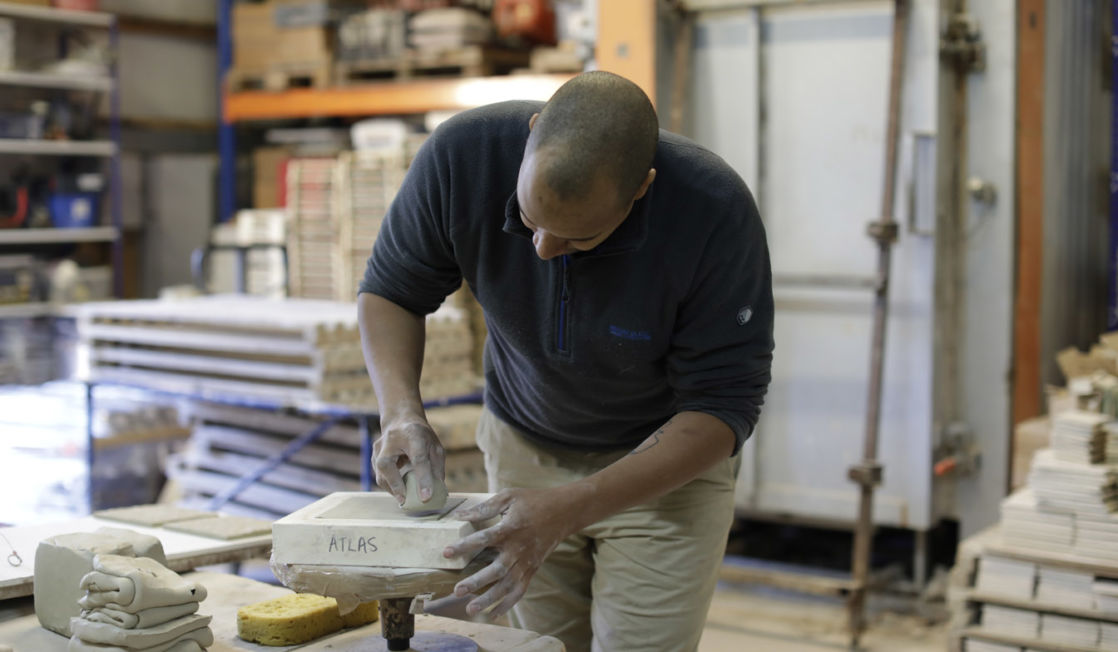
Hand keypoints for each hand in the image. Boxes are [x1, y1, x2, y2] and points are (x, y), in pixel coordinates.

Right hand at [373, 419, 444, 504]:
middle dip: (395, 485)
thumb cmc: (421, 436)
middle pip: (387, 464)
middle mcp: (392, 439)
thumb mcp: (435, 446)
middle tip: (405, 500)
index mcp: (413, 434)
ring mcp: (379, 446)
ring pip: (379, 472)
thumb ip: (437, 467)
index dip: (423, 479)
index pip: (418, 458)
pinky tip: (397, 490)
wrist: (401, 420)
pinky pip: (379, 473)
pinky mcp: (373, 454)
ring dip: (391, 488)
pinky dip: (388, 484)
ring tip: (403, 498)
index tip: (426, 497)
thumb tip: (438, 490)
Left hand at [443, 486, 585, 617]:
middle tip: (457, 590)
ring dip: (489, 599)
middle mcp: (519, 549)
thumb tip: (460, 515)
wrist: (564, 512)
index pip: (484, 539)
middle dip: (476, 582)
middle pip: (496, 570)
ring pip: (507, 586)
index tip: (445, 552)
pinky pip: (519, 591)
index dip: (464, 546)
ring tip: (470, 608)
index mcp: (511, 528)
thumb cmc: (533, 501)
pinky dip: (507, 605)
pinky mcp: (532, 570)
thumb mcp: (509, 496)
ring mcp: (527, 562)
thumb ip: (485, 507)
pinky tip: (492, 614)